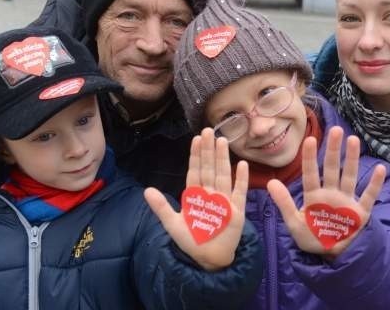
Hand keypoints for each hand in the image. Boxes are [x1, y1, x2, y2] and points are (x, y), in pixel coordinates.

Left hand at [145, 128, 247, 270]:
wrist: (208, 259)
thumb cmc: (191, 241)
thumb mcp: (172, 224)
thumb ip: (161, 207)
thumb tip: (146, 190)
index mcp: (196, 195)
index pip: (195, 171)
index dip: (196, 155)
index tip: (196, 139)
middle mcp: (210, 193)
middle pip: (210, 168)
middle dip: (209, 150)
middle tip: (209, 131)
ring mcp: (224, 200)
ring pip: (223, 174)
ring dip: (223, 159)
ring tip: (222, 141)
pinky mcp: (236, 210)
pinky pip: (239, 191)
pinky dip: (241, 179)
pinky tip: (242, 165)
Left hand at [267, 126, 385, 256]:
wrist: (332, 257)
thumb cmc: (312, 238)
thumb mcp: (294, 223)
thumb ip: (284, 203)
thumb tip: (271, 182)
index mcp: (314, 196)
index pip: (310, 173)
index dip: (310, 157)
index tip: (309, 139)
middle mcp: (331, 194)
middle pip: (332, 168)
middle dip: (333, 150)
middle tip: (336, 130)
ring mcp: (347, 201)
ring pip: (350, 176)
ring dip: (352, 159)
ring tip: (353, 141)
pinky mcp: (360, 213)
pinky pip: (369, 196)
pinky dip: (375, 184)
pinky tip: (381, 169)